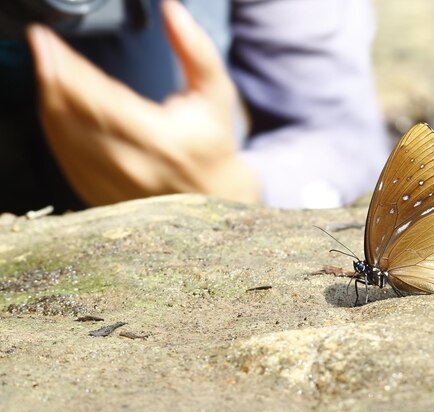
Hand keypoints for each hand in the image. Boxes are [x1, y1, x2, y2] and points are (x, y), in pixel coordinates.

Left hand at [26, 0, 258, 205]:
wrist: (211, 193)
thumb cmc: (211, 141)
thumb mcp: (215, 93)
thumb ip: (196, 50)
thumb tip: (172, 9)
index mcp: (162, 141)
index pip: (101, 101)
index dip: (67, 68)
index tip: (45, 40)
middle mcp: (133, 167)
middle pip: (72, 119)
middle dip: (50, 77)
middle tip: (42, 48)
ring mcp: (113, 186)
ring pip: (62, 138)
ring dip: (48, 100)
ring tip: (47, 70)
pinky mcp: (100, 195)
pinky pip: (64, 157)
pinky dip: (55, 127)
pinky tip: (56, 105)